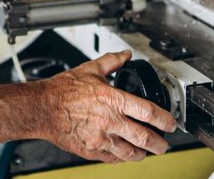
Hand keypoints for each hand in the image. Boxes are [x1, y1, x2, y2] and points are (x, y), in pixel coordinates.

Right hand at [37, 50, 177, 162]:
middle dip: (160, 143)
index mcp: (112, 100)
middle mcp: (110, 121)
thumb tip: (125, 55)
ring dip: (143, 153)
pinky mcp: (91, 150)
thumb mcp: (89, 69)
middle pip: (145, 137)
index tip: (171, 123)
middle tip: (164, 143)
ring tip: (148, 152)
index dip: (165, 119)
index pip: (148, 112)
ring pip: (131, 152)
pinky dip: (123, 157)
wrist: (42, 108)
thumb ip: (111, 61)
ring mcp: (101, 138)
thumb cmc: (62, 91)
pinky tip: (125, 153)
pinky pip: (113, 158)